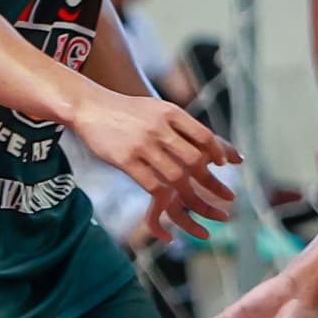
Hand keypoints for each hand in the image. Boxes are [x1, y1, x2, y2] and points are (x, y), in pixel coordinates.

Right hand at [70, 88, 238, 243]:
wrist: (90, 106)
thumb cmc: (130, 112)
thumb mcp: (160, 110)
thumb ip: (188, 127)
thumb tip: (226, 150)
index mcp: (170, 112)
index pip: (204, 136)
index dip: (217, 153)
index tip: (221, 166)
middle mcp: (159, 128)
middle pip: (194, 160)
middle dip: (212, 183)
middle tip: (227, 197)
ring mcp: (143, 145)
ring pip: (176, 176)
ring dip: (194, 198)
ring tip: (205, 210)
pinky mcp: (126, 161)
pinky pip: (153, 186)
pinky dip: (166, 201)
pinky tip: (172, 208)